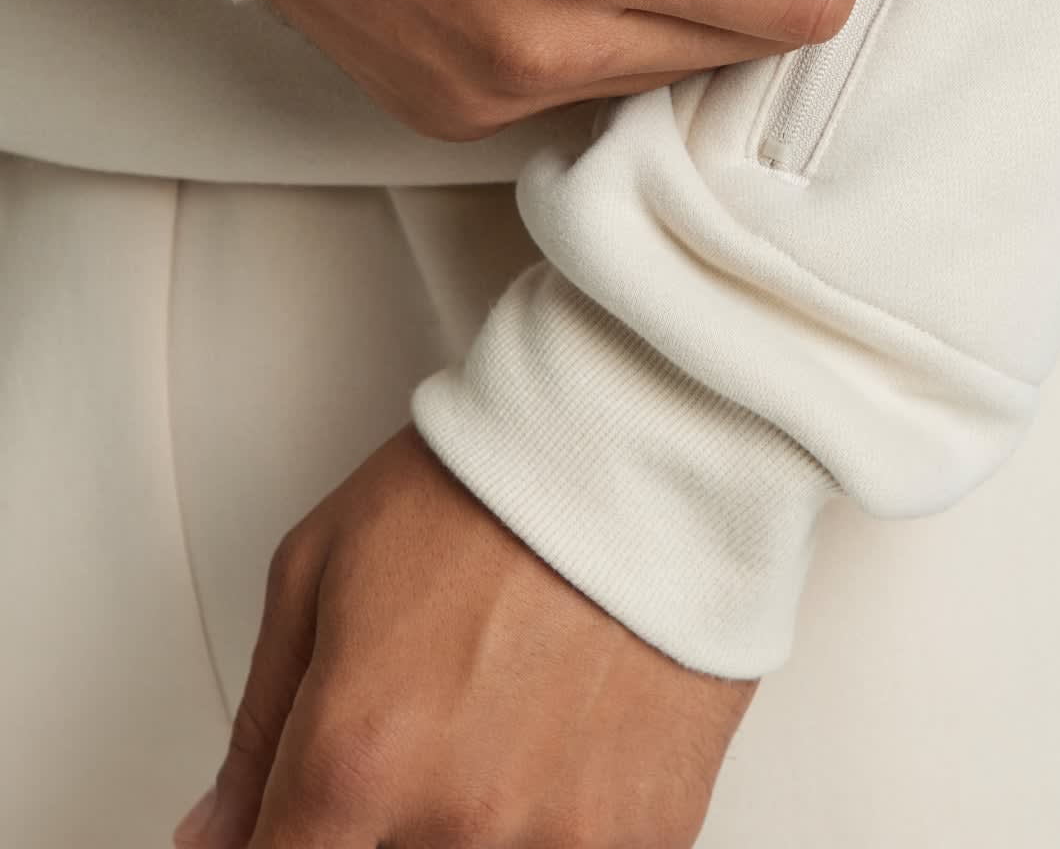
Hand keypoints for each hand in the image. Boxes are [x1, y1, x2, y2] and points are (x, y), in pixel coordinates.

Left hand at [171, 425, 753, 848]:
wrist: (648, 442)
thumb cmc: (493, 480)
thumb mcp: (319, 565)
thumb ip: (258, 727)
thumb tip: (219, 833)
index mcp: (356, 757)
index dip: (278, 839)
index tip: (298, 817)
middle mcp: (458, 818)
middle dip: (379, 812)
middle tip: (419, 720)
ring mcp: (559, 839)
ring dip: (472, 813)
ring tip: (499, 714)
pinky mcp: (648, 833)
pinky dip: (556, 813)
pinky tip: (561, 730)